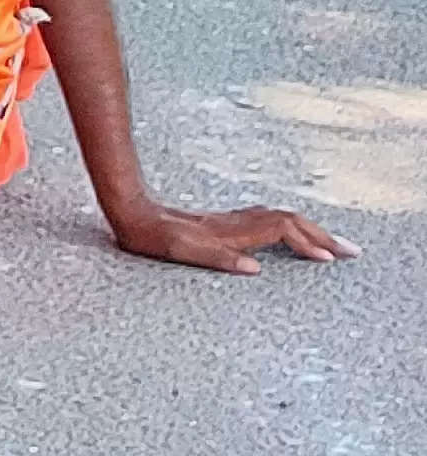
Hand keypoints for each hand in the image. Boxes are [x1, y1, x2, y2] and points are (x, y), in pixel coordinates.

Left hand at [110, 201, 358, 274]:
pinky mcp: (223, 222)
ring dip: (309, 229)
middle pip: (290, 221)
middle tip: (351, 252)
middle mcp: (236, 223)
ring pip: (281, 218)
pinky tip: (292, 233)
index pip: (281, 231)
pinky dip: (291, 227)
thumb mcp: (179, 252)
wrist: (131, 212)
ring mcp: (231, 221)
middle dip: (322, 236)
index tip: (329, 259)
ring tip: (332, 244)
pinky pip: (268, 220)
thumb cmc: (152, 237)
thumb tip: (255, 270)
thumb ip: (217, 259)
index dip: (306, 244)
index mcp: (231, 232)